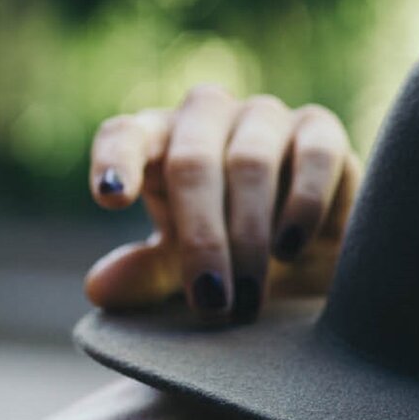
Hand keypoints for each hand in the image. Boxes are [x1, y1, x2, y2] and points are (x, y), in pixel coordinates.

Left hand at [83, 84, 361, 320]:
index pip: (124, 135)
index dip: (115, 160)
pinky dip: (303, 205)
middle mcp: (205, 118)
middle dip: (200, 237)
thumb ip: (144, 273)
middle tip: (210, 302)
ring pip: (250, 161)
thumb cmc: (226, 253)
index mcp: (156, 142)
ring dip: (249, 235)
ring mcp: (262, 117)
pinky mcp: (319, 129)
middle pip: (191, 160)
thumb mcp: (180, 269)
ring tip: (248, 296)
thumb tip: (99, 289)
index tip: (110, 198)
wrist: (312, 257)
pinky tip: (291, 248)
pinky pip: (314, 155)